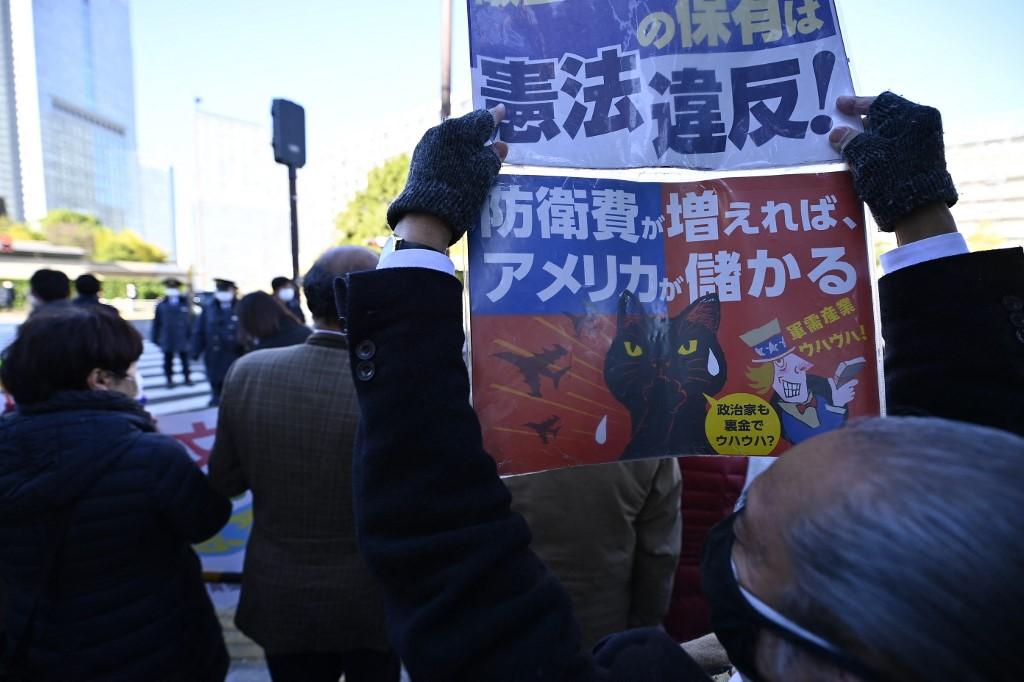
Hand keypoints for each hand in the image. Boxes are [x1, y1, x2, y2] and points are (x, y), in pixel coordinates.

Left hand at [387, 106, 507, 246]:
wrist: (428, 213)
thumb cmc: (463, 189)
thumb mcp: (485, 172)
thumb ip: (494, 155)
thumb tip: (500, 145)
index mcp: (460, 129)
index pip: (483, 118)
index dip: (494, 116)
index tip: (501, 110)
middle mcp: (442, 130)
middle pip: (465, 125)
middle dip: (478, 128)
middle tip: (489, 130)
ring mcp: (428, 143)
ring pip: (451, 136)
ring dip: (463, 140)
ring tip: (475, 147)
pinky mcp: (419, 157)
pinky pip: (441, 147)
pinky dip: (452, 150)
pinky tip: (458, 160)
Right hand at [828, 377, 857, 407]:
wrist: (837, 403)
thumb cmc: (835, 396)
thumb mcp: (833, 389)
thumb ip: (832, 383)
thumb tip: (829, 378)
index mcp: (844, 387)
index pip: (851, 383)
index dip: (854, 381)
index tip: (856, 380)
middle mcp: (848, 391)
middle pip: (852, 388)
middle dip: (850, 388)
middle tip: (846, 389)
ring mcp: (849, 395)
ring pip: (853, 392)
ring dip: (851, 392)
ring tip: (846, 393)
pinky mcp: (850, 399)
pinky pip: (852, 397)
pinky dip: (851, 397)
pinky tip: (847, 397)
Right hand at [829, 93, 958, 239]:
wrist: (918, 211)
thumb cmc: (891, 176)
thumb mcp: (863, 154)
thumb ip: (848, 139)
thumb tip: (836, 132)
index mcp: (915, 115)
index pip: (881, 102)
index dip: (856, 103)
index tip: (839, 104)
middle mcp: (924, 125)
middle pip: (886, 117)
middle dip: (861, 123)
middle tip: (842, 127)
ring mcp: (925, 143)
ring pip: (890, 134)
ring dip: (868, 138)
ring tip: (848, 145)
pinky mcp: (922, 160)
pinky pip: (896, 147)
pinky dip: (878, 149)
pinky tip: (862, 158)